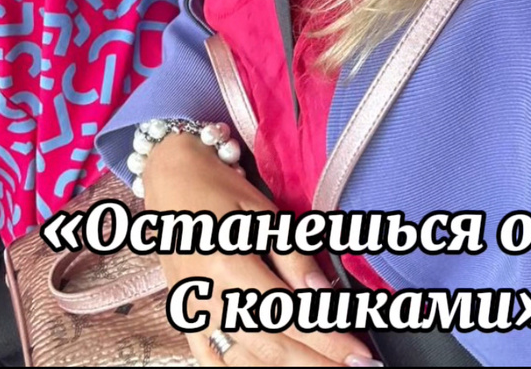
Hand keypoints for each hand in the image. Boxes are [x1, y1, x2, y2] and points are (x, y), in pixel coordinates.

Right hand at [143, 132, 380, 366]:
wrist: (170, 180)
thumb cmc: (218, 188)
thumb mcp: (262, 212)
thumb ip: (292, 256)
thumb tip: (322, 294)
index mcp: (229, 267)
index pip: (290, 316)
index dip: (329, 339)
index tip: (361, 354)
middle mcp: (209, 299)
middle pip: (272, 348)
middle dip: (319, 363)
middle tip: (358, 368)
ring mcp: (193, 315)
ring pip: (246, 362)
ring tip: (326, 368)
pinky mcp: (185, 320)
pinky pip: (213, 361)